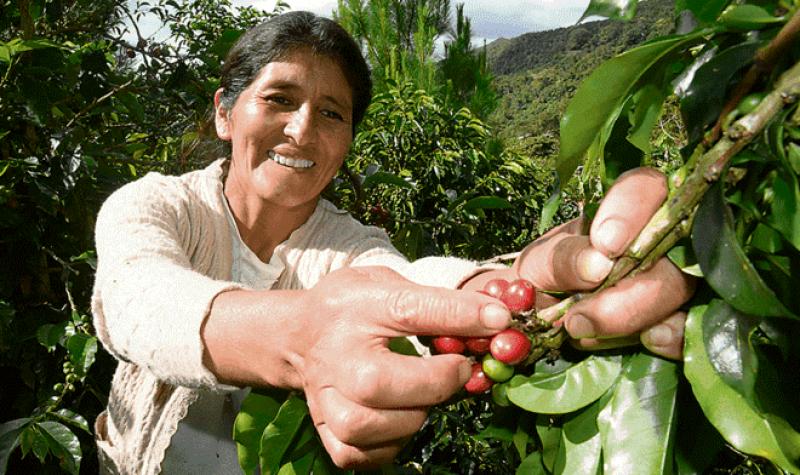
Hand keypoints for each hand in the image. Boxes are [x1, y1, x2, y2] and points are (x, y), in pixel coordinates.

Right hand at [297, 266, 510, 468]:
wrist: (300, 335)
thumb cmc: (353, 307)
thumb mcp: (387, 283)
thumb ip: (436, 300)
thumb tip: (495, 319)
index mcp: (355, 307)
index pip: (410, 310)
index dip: (460, 315)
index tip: (499, 319)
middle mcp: (334, 354)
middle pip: (379, 383)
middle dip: (434, 382)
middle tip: (457, 371)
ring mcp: (324, 397)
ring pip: (367, 426)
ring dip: (411, 415)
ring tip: (423, 396)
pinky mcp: (324, 429)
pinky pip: (358, 453)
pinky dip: (389, 443)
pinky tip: (400, 418)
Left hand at [513, 168, 694, 358]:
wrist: (537, 315)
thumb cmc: (542, 274)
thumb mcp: (539, 262)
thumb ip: (562, 258)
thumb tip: (598, 264)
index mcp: (624, 210)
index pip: (645, 189)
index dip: (632, 212)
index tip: (605, 244)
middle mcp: (660, 238)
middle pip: (672, 251)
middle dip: (631, 291)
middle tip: (580, 318)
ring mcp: (676, 278)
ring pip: (681, 290)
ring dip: (639, 318)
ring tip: (585, 332)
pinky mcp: (679, 318)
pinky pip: (693, 328)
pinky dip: (674, 339)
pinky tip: (651, 343)